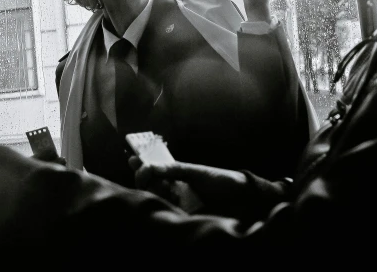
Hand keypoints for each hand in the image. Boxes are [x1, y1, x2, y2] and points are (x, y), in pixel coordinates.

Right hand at [129, 156, 247, 212]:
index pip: (154, 170)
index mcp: (177, 175)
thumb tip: (151, 166)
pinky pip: (169, 213)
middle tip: (146, 173)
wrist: (243, 199)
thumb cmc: (222, 181)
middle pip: (150, 185)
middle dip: (146, 178)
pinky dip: (168, 205)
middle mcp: (175, 189)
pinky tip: (175, 200)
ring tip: (170, 188)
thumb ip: (175, 170)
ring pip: (157, 198)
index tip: (133, 160)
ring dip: (158, 190)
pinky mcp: (185, 217)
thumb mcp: (197, 172)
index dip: (141, 165)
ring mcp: (179, 203)